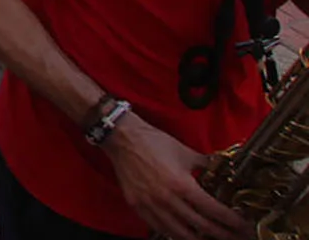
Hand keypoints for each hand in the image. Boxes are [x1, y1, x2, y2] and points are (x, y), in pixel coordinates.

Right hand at [102, 116, 251, 239]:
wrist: (122, 137)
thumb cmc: (154, 142)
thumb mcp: (186, 152)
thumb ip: (207, 165)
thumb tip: (224, 170)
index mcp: (182, 185)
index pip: (214, 211)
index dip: (232, 222)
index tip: (244, 227)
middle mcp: (168, 199)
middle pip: (202, 227)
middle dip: (223, 235)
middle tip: (236, 238)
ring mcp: (151, 205)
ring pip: (180, 233)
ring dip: (199, 239)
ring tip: (211, 239)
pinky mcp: (138, 206)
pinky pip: (159, 228)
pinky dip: (174, 234)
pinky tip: (184, 235)